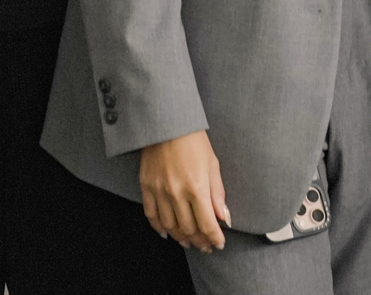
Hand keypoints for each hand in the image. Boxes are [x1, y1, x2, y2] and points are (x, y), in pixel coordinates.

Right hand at [140, 130, 230, 251]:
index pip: (207, 224)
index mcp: (196, 187)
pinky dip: (159, 228)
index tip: (219, 243)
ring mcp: (159, 192)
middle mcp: (176, 193)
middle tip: (206, 246)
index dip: (214, 238)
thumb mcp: (213, 164)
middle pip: (188, 228)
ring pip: (170, 226)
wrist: (167, 124)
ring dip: (181, 238)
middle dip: (200, 241)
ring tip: (190, 242)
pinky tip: (167, 233)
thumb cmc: (193, 141)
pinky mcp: (146, 188)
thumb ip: (218, 194)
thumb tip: (224, 218)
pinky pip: (151, 216)